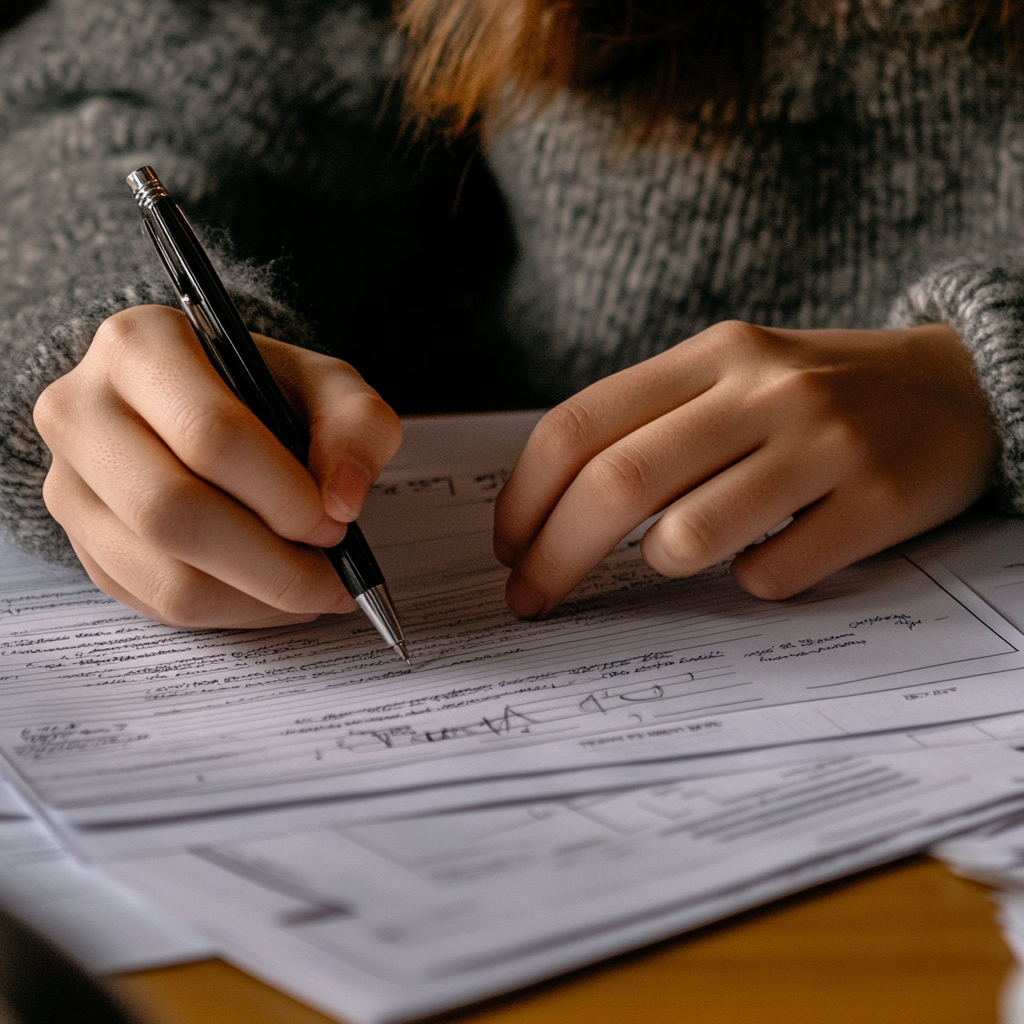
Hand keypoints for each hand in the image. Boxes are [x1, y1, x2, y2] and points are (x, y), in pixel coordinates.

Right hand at [34, 305, 400, 627]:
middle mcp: (81, 409)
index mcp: (142, 345)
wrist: (204, 407)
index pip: (209, 434)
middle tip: (332, 573)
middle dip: (271, 562)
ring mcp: (69, 483)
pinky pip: (157, 602)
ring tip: (313, 589)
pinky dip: (232, 611)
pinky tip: (273, 593)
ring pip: (164, 574)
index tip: (335, 523)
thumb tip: (342, 502)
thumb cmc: (266, 392)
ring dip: (257, 598)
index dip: (283, 494)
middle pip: (172, 512)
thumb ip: (357, 427)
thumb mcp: (329, 385)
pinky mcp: (81, 543)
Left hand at [494, 321, 999, 615]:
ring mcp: (822, 442)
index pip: (580, 425)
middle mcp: (761, 389)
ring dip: (663, 564)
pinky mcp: (874, 501)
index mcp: (711, 355)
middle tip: (530, 600)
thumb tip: (550, 510)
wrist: (961, 387)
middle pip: (617, 483)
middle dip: (554, 557)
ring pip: (688, 537)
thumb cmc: (817, 398)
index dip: (524, 497)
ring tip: (686, 551)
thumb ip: (651, 426)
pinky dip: (751, 581)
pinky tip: (776, 552)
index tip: (508, 548)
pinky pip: (770, 575)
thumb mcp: (733, 379)